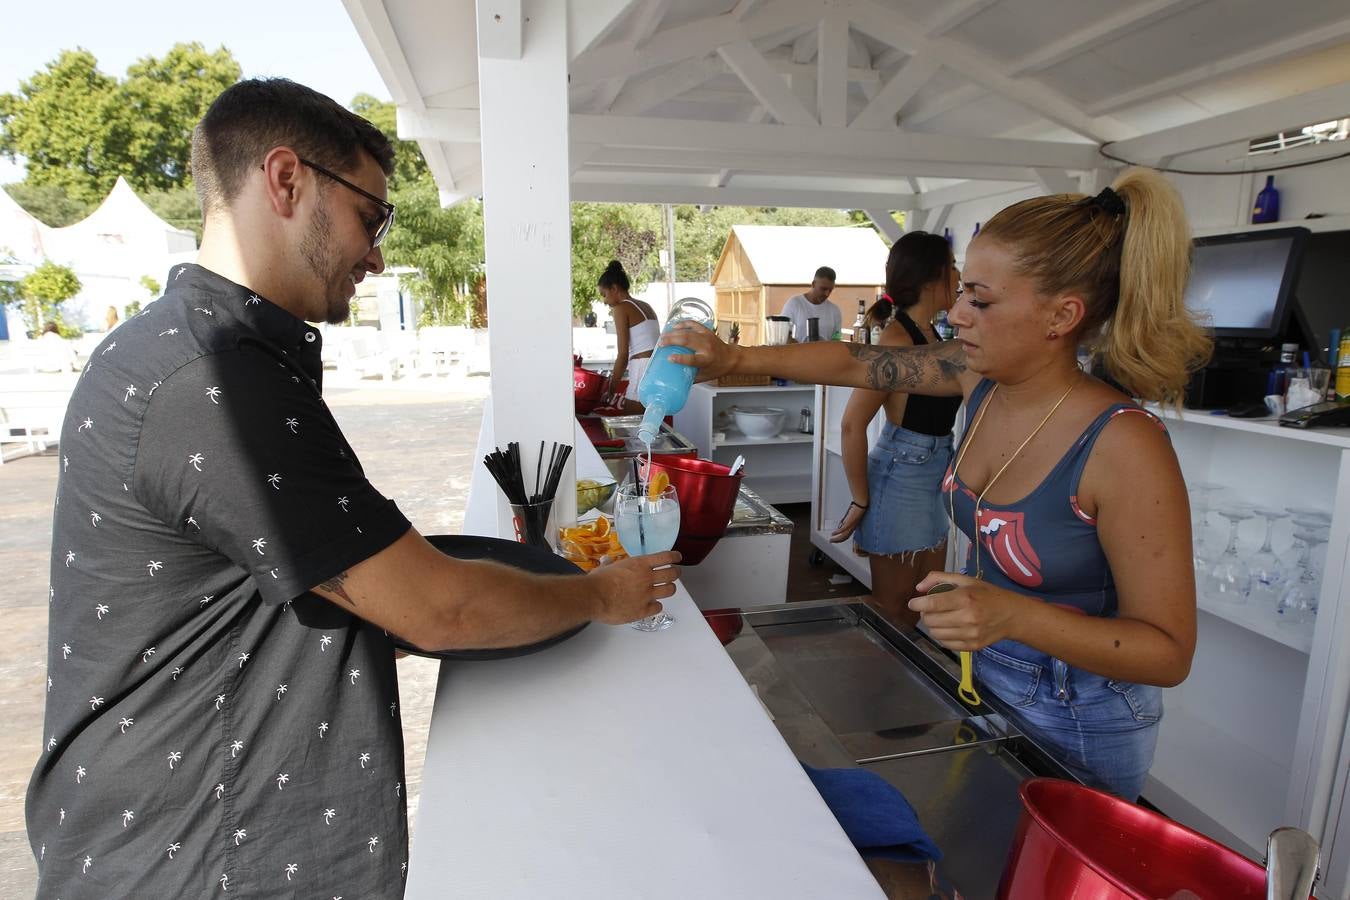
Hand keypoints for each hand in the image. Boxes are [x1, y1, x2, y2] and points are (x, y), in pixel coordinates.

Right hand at [585, 551, 680, 623]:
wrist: (594, 597)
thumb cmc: (598, 581)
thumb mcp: (606, 567)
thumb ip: (611, 565)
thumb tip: (606, 562)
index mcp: (640, 564)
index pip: (665, 557)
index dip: (674, 557)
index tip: (677, 558)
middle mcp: (647, 578)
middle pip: (672, 574)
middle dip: (676, 573)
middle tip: (674, 574)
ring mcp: (647, 595)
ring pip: (670, 590)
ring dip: (669, 588)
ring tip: (667, 589)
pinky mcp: (644, 610)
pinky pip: (658, 607)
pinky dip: (656, 606)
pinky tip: (653, 605)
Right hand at [660, 322, 740, 381]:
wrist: (731, 357)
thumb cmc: (717, 368)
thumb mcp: (703, 376)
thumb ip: (689, 377)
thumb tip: (673, 379)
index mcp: (706, 360)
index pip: (692, 359)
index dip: (680, 358)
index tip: (669, 358)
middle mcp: (707, 347)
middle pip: (687, 341)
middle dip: (672, 340)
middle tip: (660, 344)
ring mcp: (706, 337)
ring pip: (688, 332)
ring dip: (674, 333)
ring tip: (663, 336)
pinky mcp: (706, 331)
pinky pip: (693, 324)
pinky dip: (683, 324)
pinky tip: (674, 326)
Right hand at [829, 503, 865, 542]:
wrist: (860, 505)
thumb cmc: (856, 509)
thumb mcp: (850, 517)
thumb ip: (846, 521)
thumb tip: (840, 525)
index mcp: (853, 527)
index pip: (847, 536)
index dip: (841, 539)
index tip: (836, 540)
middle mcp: (852, 528)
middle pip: (844, 537)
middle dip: (837, 540)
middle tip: (831, 541)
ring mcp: (851, 526)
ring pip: (843, 535)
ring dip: (836, 538)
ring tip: (831, 539)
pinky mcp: (849, 522)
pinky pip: (842, 529)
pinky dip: (837, 533)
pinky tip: (833, 533)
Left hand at [909, 572, 1024, 650]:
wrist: (1012, 615)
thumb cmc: (988, 595)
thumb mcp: (966, 580)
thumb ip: (939, 579)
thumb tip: (919, 588)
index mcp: (965, 598)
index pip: (932, 604)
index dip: (918, 604)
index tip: (913, 603)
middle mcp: (967, 618)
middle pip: (930, 620)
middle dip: (925, 614)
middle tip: (930, 609)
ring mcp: (970, 635)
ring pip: (935, 633)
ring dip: (932, 625)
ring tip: (939, 618)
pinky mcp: (972, 647)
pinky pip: (945, 644)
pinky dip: (941, 636)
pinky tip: (948, 628)